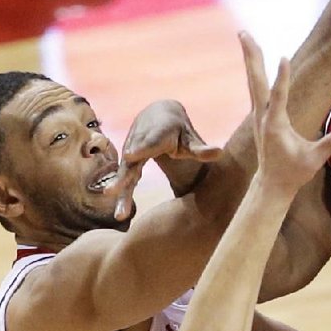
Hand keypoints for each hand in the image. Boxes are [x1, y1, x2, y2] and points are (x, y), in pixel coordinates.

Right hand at [111, 101, 221, 219]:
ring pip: (124, 174)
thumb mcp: (190, 138)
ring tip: (120, 215)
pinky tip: (121, 214)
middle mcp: (140, 143)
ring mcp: (132, 154)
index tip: (131, 155)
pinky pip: (124, 180)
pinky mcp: (129, 164)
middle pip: (130, 162)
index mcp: (157, 134)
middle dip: (122, 177)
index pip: (148, 143)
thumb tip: (219, 152)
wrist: (157, 115)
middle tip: (111, 190)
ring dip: (119, 192)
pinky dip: (122, 195)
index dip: (141, 148)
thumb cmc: (178, 130)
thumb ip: (201, 149)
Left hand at [241, 33, 330, 199]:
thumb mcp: (313, 161)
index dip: (282, 78)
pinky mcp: (259, 115)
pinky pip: (255, 88)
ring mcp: (259, 115)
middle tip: (244, 34)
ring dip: (251, 58)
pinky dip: (254, 70)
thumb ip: (329, 146)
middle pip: (256, 81)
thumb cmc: (293, 172)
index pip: (279, 97)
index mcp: (275, 126)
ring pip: (253, 81)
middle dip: (252, 58)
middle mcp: (263, 117)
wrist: (272, 184)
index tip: (284, 57)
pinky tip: (253, 58)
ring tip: (245, 35)